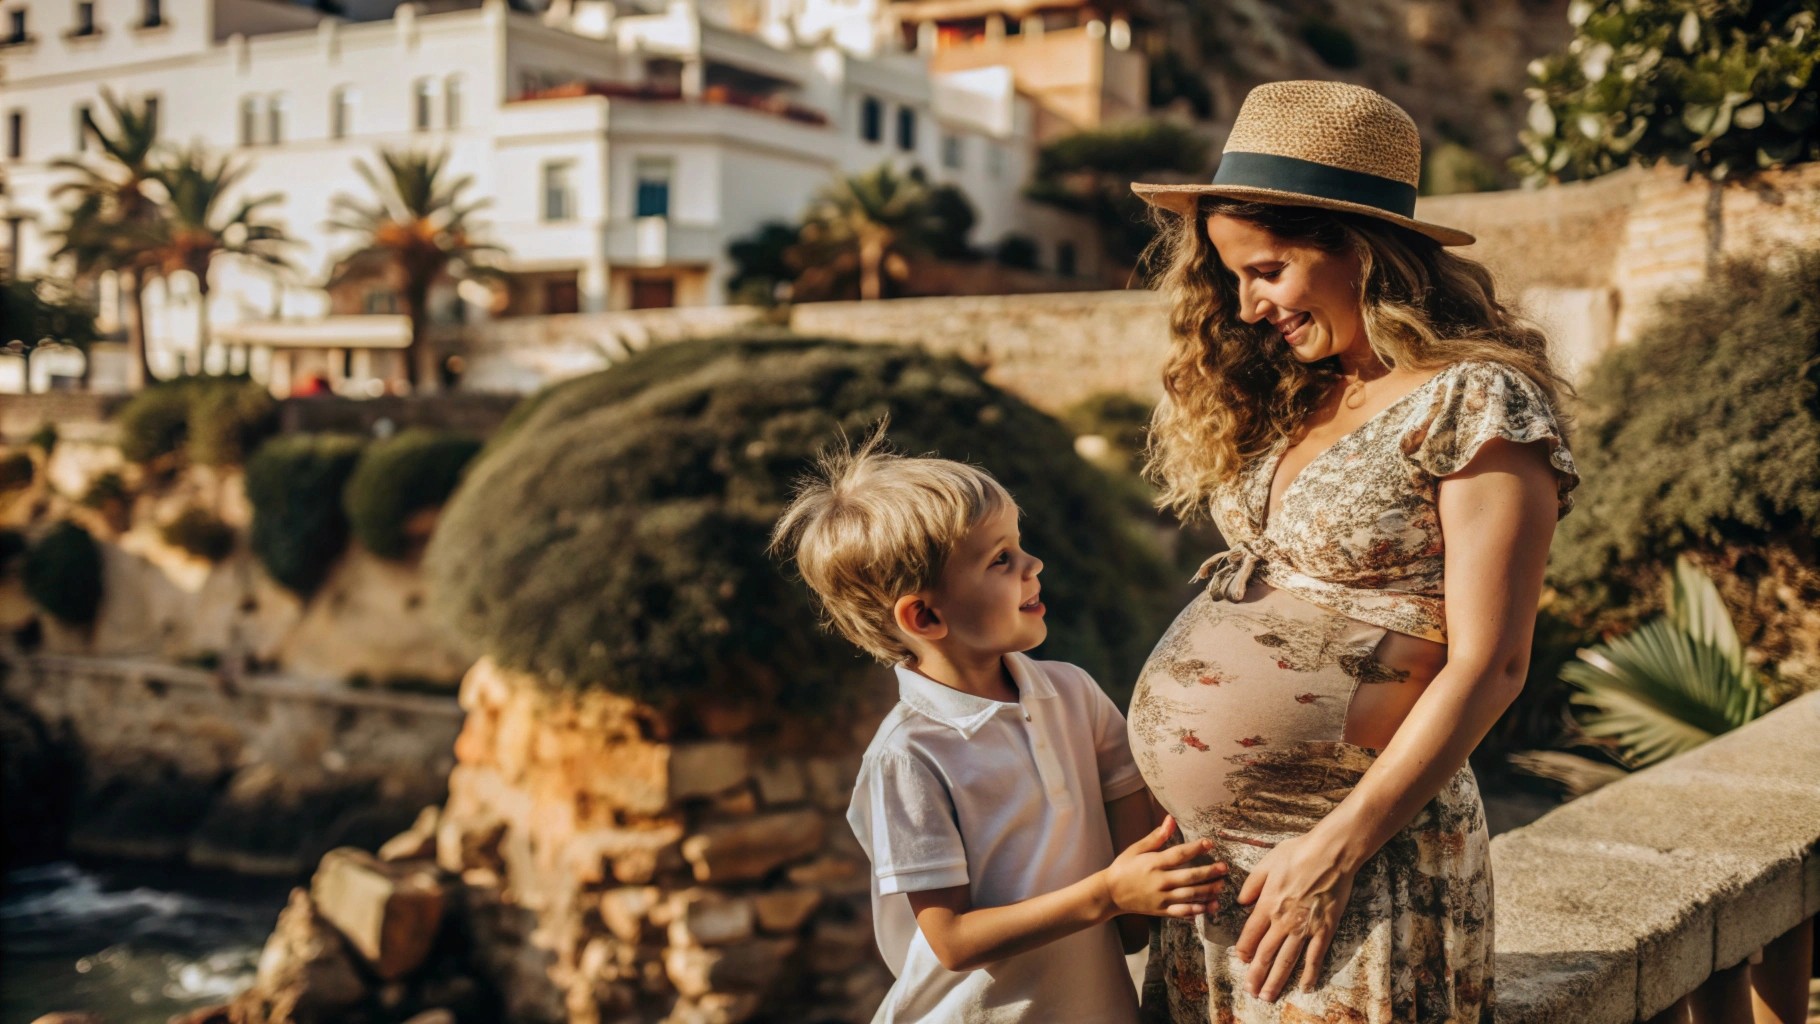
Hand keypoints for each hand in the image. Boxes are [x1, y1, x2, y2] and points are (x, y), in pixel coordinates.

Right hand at [1102, 814, 1227, 918]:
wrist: (1110, 894)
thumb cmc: (1123, 868)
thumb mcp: (1136, 849)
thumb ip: (1156, 837)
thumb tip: (1171, 820)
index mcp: (1153, 864)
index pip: (1178, 854)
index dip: (1195, 848)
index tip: (1209, 843)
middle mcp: (1159, 882)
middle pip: (1189, 877)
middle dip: (1209, 872)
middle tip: (1224, 868)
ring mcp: (1161, 898)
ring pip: (1189, 896)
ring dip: (1207, 891)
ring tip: (1220, 886)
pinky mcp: (1162, 911)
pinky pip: (1182, 912)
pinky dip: (1197, 910)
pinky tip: (1209, 906)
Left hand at [1233, 832, 1357, 1000]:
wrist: (1331, 853)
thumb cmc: (1299, 853)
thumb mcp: (1267, 862)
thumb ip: (1252, 884)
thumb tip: (1241, 902)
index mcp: (1267, 904)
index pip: (1251, 935)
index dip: (1245, 951)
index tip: (1242, 961)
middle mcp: (1283, 920)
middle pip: (1265, 954)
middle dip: (1256, 975)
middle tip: (1251, 991)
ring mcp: (1305, 927)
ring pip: (1286, 960)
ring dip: (1276, 980)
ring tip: (1268, 996)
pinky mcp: (1325, 929)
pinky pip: (1315, 956)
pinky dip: (1309, 973)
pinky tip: (1304, 985)